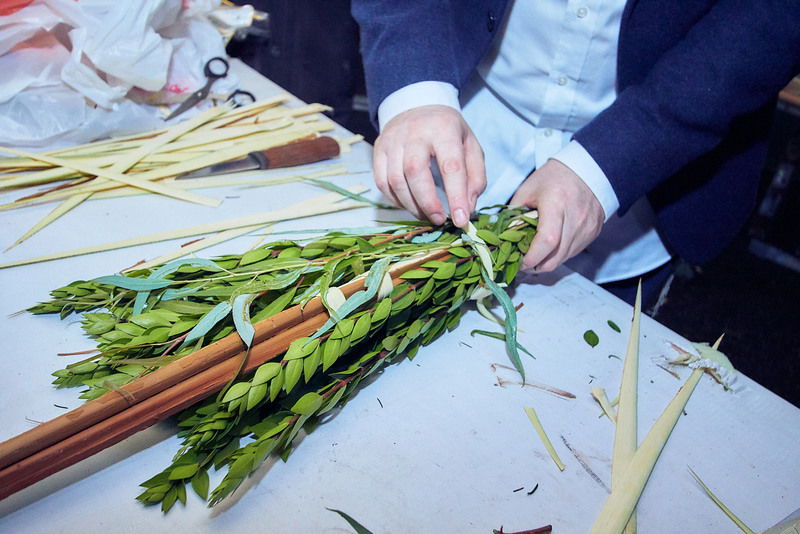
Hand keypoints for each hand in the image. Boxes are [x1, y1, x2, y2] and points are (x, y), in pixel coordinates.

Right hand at [372, 105, 485, 226]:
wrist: (417, 105)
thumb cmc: (447, 131)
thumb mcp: (470, 146)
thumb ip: (475, 177)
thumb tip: (467, 207)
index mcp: (443, 128)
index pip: (450, 166)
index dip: (456, 196)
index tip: (461, 220)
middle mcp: (414, 132)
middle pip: (415, 172)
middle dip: (427, 203)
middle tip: (439, 220)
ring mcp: (392, 140)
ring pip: (395, 180)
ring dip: (411, 205)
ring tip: (426, 215)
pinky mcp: (378, 149)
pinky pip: (382, 182)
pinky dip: (396, 200)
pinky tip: (409, 204)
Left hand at [509, 159, 604, 271]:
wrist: (585, 170)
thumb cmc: (552, 179)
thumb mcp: (527, 191)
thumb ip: (515, 216)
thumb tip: (504, 238)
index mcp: (557, 204)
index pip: (547, 240)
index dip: (532, 257)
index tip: (520, 261)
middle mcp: (576, 218)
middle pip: (555, 257)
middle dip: (536, 265)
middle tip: (523, 262)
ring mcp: (587, 227)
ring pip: (563, 258)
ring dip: (547, 262)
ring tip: (535, 254)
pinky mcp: (593, 233)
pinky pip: (573, 252)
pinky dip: (559, 254)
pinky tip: (550, 247)